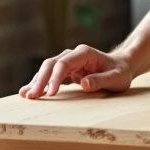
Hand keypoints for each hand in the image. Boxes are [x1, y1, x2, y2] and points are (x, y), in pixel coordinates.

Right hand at [19, 44, 133, 98]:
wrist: (122, 67)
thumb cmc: (120, 72)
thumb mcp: (116, 79)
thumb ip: (101, 80)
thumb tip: (84, 83)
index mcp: (85, 53)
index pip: (64, 63)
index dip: (55, 77)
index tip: (51, 94)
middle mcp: (74, 55)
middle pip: (51, 64)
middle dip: (40, 80)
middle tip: (32, 96)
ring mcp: (69, 62)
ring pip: (48, 69)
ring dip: (37, 81)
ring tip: (26, 96)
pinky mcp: (67, 70)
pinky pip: (50, 75)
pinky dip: (41, 83)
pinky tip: (30, 92)